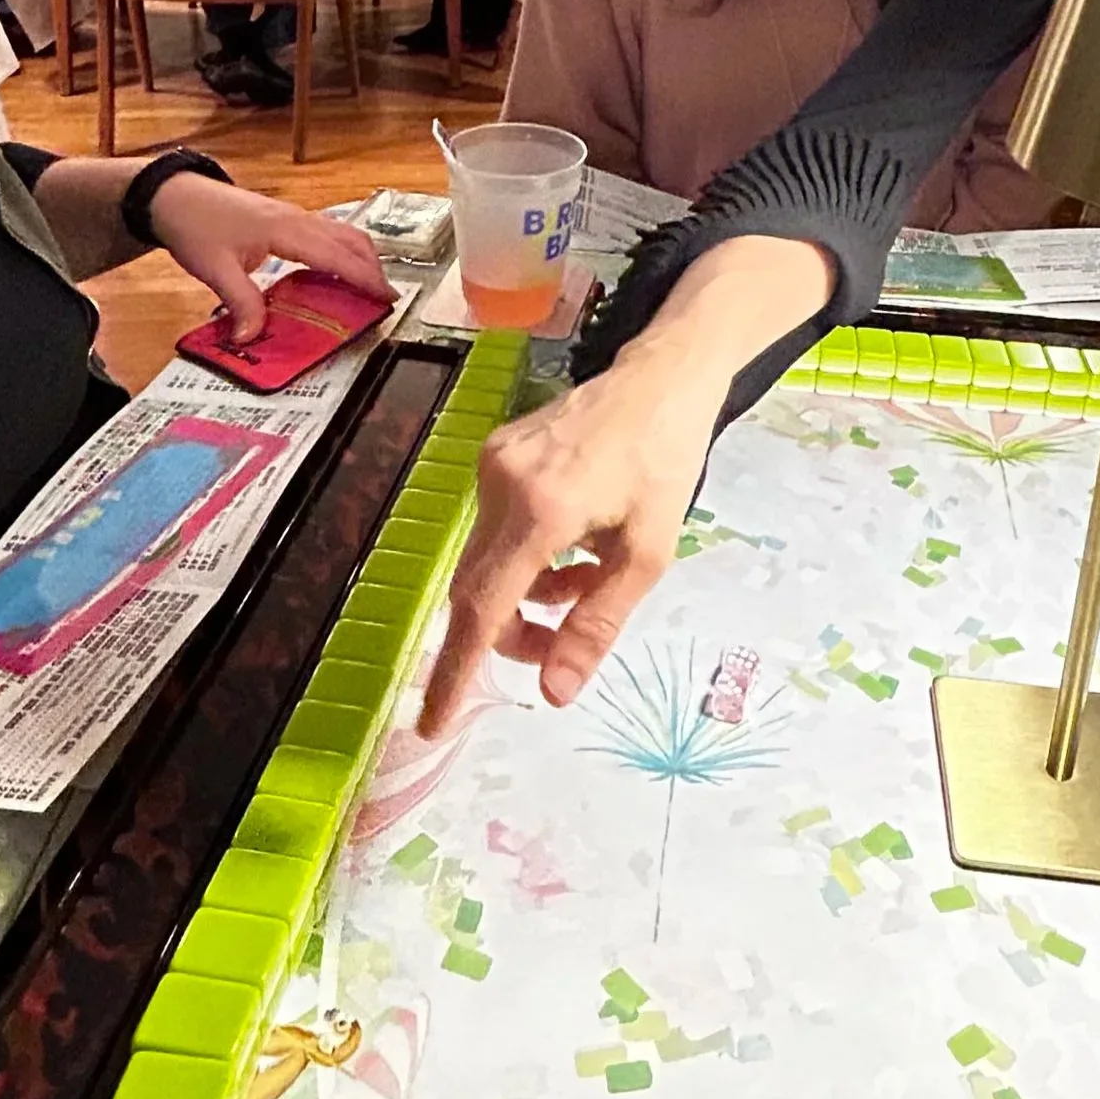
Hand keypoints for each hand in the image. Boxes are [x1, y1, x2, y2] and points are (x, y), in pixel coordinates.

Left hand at [150, 177, 391, 342]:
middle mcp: (297, 219)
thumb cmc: (194, 225)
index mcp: (286, 230)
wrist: (174, 194)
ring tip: (369, 288)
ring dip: (361, 258)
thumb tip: (253, 337)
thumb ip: (240, 302)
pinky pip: (327, 233)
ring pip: (342, 232)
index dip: (365, 277)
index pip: (337, 255)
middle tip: (386, 300)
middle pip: (350, 239)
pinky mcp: (285, 218)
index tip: (387, 297)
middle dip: (373, 268)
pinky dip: (343, 252)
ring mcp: (293, 216)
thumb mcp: (214, 269)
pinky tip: (337, 272)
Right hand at [419, 357, 719, 733]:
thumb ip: (596, 625)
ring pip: (487, 563)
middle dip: (512, 634)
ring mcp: (491, 466)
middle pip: (478, 590)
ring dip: (527, 594)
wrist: (663, 377)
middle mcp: (500, 485)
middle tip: (560, 649)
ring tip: (587, 584)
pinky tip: (573, 549)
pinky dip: (527, 558)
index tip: (433, 721)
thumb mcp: (647, 554)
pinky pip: (496, 530)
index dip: (456, 672)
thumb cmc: (666, 460)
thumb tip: (556, 692)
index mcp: (539, 511)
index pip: (482, 609)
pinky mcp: (495, 456)